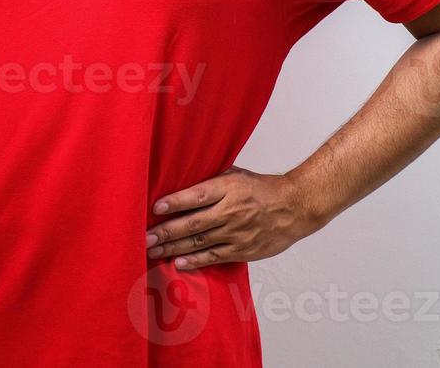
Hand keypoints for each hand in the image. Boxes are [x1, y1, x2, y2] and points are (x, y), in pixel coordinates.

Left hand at [145, 166, 320, 270]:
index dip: (175, 202)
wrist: (295, 207)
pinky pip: (214, 257)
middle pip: (193, 223)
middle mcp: (230, 211)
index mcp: (228, 188)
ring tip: (153, 251)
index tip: (155, 207)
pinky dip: (195, 261)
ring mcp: (237, 233)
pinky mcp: (242, 250)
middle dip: (166, 232)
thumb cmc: (261, 188)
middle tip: (144, 238)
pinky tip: (178, 263)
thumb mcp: (236, 175)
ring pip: (199, 242)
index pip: (196, 196)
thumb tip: (180, 178)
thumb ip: (210, 180)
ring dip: (173, 248)